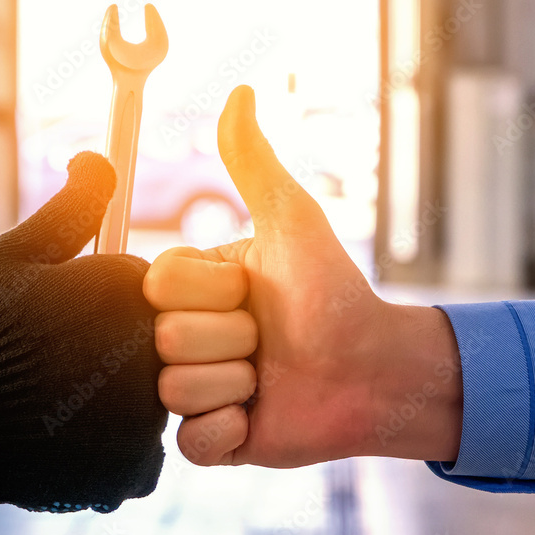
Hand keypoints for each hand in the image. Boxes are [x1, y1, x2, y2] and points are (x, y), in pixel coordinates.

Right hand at [0, 152, 166, 511]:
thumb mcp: (18, 253)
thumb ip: (73, 205)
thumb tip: (98, 155)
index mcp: (134, 296)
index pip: (158, 298)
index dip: (110, 310)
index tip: (73, 324)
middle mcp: (154, 355)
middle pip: (161, 351)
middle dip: (120, 356)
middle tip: (66, 365)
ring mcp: (149, 418)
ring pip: (152, 404)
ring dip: (118, 404)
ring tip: (63, 401)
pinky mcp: (137, 468)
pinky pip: (140, 452)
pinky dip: (111, 448)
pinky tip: (69, 435)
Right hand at [144, 86, 462, 467]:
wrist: (376, 367)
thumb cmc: (334, 291)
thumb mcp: (292, 221)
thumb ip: (253, 163)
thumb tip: (238, 92)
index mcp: (190, 291)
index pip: (159, 289)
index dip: (213, 293)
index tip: (252, 292)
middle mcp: (183, 338)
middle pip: (167, 340)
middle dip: (234, 340)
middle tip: (268, 339)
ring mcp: (194, 391)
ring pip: (177, 390)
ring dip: (239, 383)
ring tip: (269, 377)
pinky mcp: (211, 441)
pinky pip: (191, 442)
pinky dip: (230, 430)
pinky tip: (259, 414)